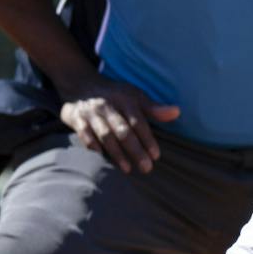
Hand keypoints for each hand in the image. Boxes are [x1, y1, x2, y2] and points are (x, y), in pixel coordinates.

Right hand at [59, 76, 180, 173]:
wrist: (80, 84)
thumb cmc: (115, 95)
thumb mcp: (135, 96)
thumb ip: (154, 108)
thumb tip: (176, 112)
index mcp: (125, 99)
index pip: (138, 122)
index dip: (147, 139)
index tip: (156, 155)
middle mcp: (107, 105)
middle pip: (123, 131)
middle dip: (136, 150)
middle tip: (146, 168)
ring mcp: (91, 113)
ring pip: (106, 136)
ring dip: (117, 154)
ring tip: (128, 169)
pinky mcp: (76, 119)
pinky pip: (85, 136)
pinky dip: (94, 148)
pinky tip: (103, 160)